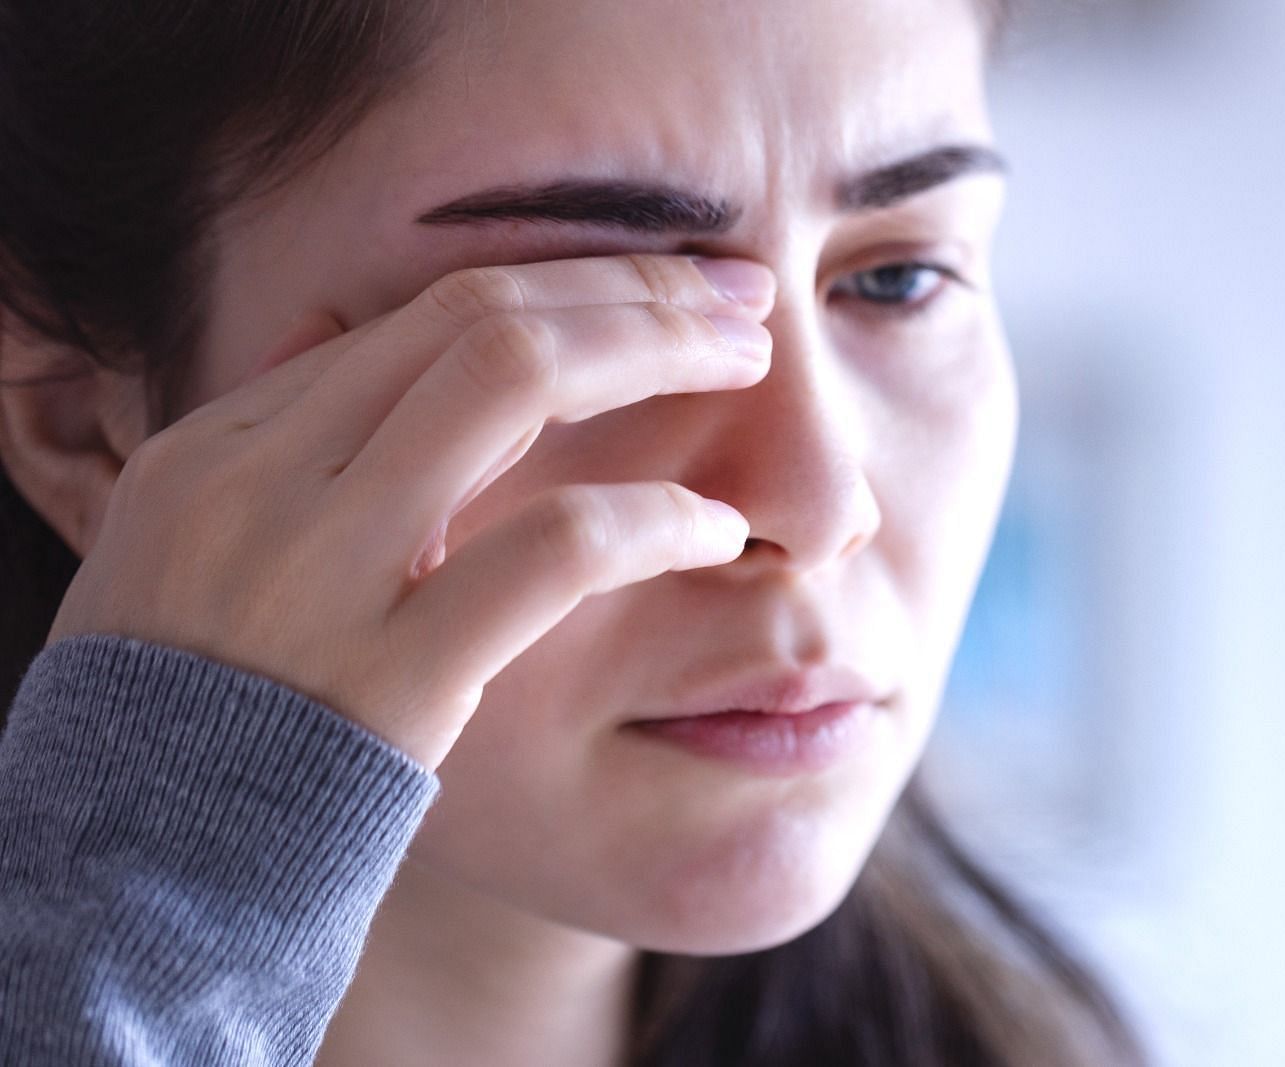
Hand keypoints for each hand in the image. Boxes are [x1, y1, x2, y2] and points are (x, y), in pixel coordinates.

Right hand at [47, 254, 775, 769]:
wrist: (138, 875)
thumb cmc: (186, 710)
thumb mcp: (187, 549)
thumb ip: (273, 440)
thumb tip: (342, 324)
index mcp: (224, 444)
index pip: (425, 311)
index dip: (571, 279)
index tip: (671, 280)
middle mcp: (268, 480)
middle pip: (482, 318)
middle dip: (632, 290)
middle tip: (741, 294)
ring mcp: (326, 572)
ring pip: (513, 384)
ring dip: (653, 353)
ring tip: (750, 366)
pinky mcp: (394, 676)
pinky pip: (552, 553)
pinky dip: (652, 518)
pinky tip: (715, 529)